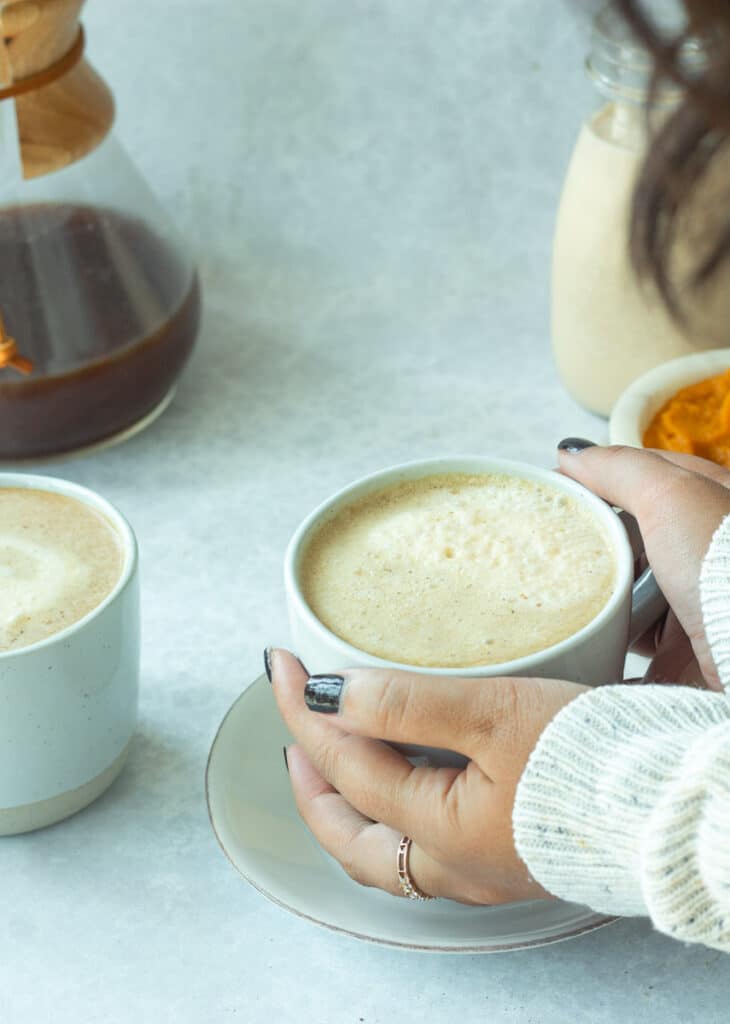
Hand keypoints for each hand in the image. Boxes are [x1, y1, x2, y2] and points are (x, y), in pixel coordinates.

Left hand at [270, 649, 585, 904]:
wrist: (679, 804)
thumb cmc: (598, 766)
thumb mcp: (496, 716)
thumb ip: (407, 704)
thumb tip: (332, 692)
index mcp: (443, 832)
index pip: (345, 768)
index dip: (303, 710)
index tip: (282, 665)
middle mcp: (455, 865)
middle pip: (350, 838)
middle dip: (309, 783)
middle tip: (293, 727)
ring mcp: (483, 868)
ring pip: (385, 852)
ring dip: (348, 805)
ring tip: (335, 756)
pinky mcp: (510, 855)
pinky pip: (425, 845)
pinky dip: (393, 811)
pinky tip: (409, 779)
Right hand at [559, 444, 729, 690]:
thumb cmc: (726, 566)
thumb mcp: (673, 495)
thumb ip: (621, 468)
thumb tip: (571, 453)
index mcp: (718, 502)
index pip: (651, 476)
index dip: (604, 476)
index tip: (558, 485)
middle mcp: (708, 555)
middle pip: (635, 538)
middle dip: (594, 543)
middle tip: (551, 543)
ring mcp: (698, 606)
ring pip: (629, 594)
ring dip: (597, 599)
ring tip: (555, 595)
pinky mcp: (684, 657)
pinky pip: (632, 648)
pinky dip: (604, 649)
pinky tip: (576, 645)